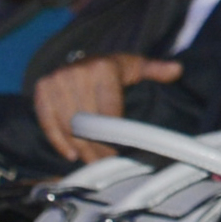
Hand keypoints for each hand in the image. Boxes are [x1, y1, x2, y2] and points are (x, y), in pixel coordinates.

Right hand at [35, 54, 177, 160]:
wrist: (83, 59)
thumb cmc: (114, 68)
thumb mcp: (136, 66)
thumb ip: (156, 70)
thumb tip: (178, 70)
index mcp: (102, 68)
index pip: (107, 111)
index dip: (113, 135)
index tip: (118, 152)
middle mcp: (76, 72)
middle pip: (86, 121)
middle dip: (96, 146)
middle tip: (104, 163)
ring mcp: (57, 80)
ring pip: (67, 124)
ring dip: (79, 147)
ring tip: (90, 162)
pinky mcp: (42, 88)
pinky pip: (47, 119)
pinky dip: (57, 139)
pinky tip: (70, 154)